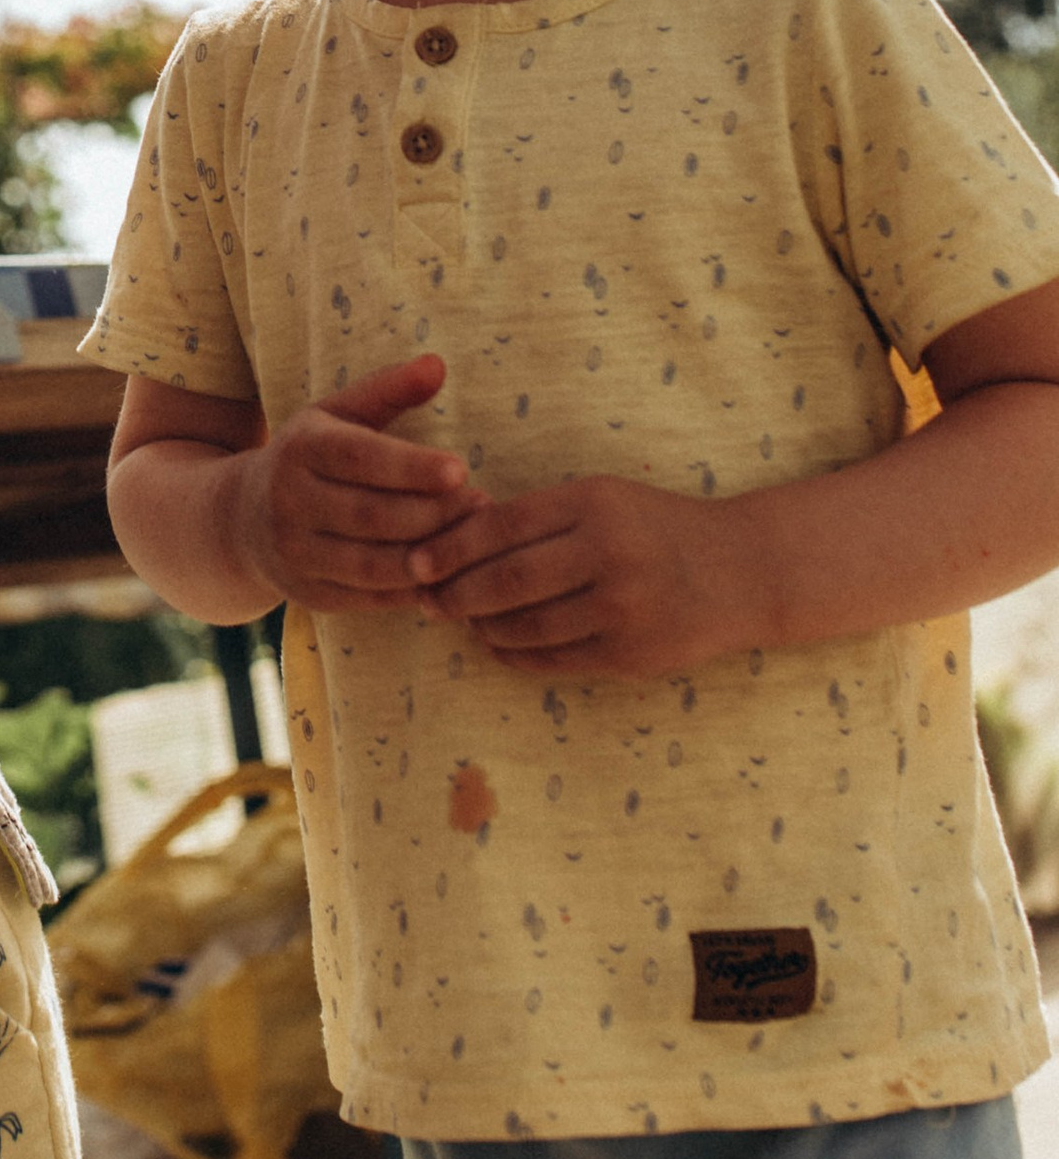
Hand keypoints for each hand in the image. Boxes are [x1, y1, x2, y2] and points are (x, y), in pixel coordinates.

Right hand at [226, 353, 478, 610]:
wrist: (239, 522)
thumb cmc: (308, 457)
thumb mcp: (335, 416)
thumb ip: (387, 390)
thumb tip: (438, 364)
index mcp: (299, 449)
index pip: (359, 458)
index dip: (411, 466)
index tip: (461, 468)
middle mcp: (289, 503)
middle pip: (372, 515)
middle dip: (433, 513)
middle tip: (482, 504)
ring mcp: (295, 554)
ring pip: (373, 564)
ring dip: (430, 556)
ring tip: (473, 540)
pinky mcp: (308, 595)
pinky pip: (370, 598)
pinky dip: (412, 590)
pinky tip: (448, 574)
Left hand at [409, 473, 751, 676]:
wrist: (742, 571)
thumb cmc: (655, 528)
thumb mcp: (602, 499)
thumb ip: (538, 516)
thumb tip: (454, 540)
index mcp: (593, 503)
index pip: (502, 525)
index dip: (450, 547)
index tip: (416, 561)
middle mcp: (607, 552)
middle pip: (506, 580)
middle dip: (455, 593)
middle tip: (426, 600)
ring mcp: (622, 607)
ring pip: (525, 625)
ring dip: (482, 626)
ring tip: (464, 619)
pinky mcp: (630, 653)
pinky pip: (553, 659)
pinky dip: (514, 653)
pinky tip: (498, 643)